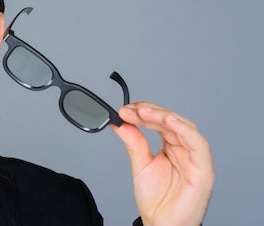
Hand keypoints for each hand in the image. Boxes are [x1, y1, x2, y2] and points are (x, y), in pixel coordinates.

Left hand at [110, 102, 214, 225]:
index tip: (125, 110)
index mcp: (172, 147)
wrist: (162, 225)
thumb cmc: (157, 200)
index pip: (160, 122)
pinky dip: (184, 130)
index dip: (143, 113)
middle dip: (150, 112)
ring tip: (143, 112)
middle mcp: (185, 150)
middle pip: (171, 122)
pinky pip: (198, 145)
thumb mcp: (140, 165)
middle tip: (130, 110)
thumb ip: (133, 143)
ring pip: (184, 128)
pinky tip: (168, 120)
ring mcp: (195, 159)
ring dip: (163, 116)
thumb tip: (120, 123)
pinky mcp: (203, 169)